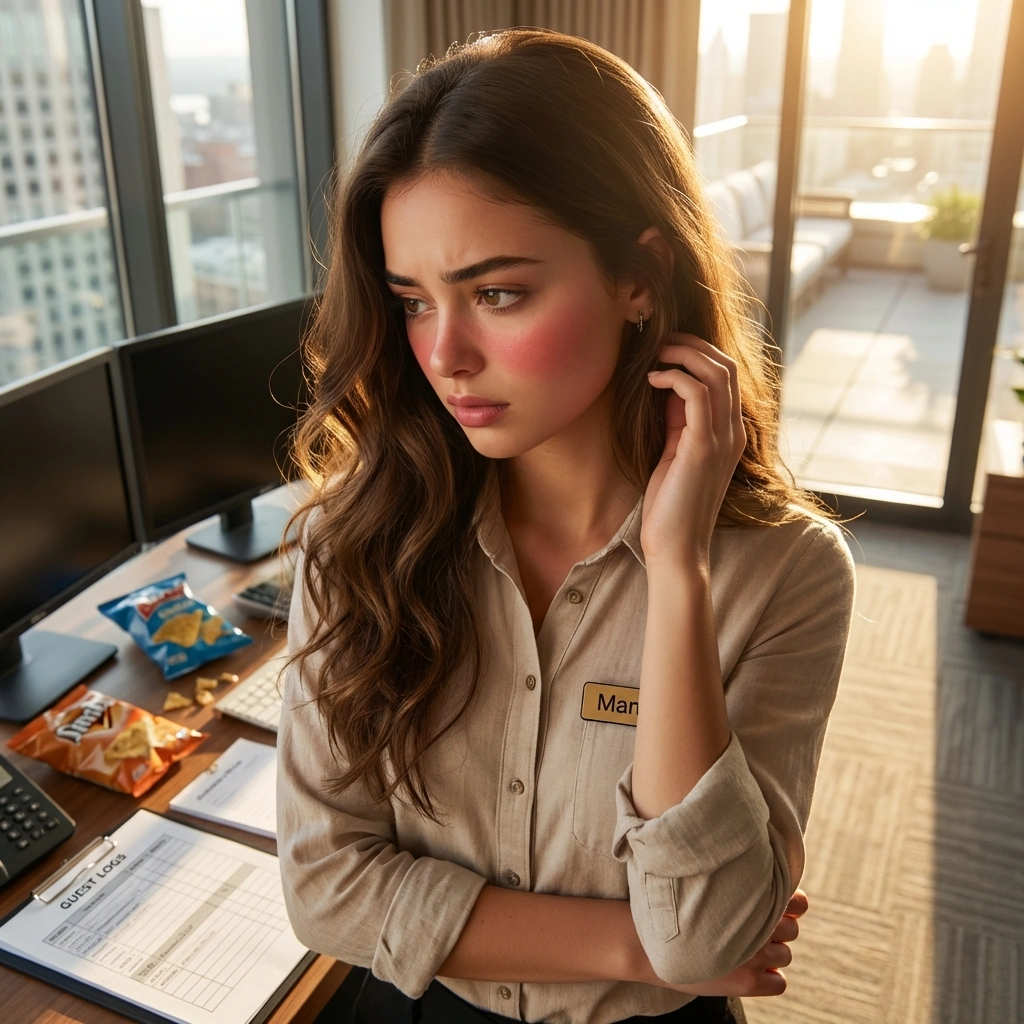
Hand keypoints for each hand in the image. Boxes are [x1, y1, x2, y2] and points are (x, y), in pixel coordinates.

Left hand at [640, 334, 744, 567]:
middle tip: (661, 342)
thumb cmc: (670, 505)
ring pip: (717, 373)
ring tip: (656, 354)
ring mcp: (723, 439)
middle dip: (693, 344)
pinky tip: (652, 379)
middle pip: (728, 366)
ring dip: (684, 353)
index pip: (727, 376)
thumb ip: (678, 422)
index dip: (699, 352)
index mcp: (730, 434)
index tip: (667, 349)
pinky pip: (698, 393)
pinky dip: (675, 377)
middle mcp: (734, 433)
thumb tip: (667, 389)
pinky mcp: (703, 446)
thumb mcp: (675, 453)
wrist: (675, 547)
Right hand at [655, 888, 807, 997]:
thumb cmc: (671, 907)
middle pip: (792, 929)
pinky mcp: (746, 982)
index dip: (791, 904)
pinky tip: (749, 970)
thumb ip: (732, 886)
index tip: (773, 903)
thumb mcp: (703, 885)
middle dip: (779, 928)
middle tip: (753, 928)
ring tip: (747, 949)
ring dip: (772, 953)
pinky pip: (779, 983)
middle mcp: (756, 926)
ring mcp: (752, 955)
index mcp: (748, 897)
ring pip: (786, 955)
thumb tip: (757, 883)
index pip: (797, 902)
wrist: (645, 942)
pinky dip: (770, 978)